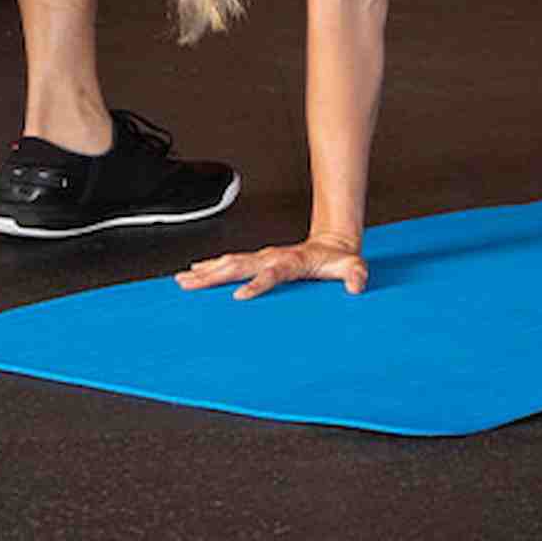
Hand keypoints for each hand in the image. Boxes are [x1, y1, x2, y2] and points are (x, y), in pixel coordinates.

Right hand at [176, 236, 369, 299]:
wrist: (332, 243)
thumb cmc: (338, 259)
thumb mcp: (353, 267)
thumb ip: (356, 274)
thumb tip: (357, 285)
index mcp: (292, 262)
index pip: (272, 273)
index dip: (257, 284)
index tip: (239, 297)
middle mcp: (272, 258)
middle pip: (240, 265)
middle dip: (215, 274)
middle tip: (191, 283)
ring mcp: (263, 258)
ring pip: (230, 263)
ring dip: (207, 271)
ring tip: (184, 279)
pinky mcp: (258, 262)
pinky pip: (231, 265)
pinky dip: (211, 268)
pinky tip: (196, 273)